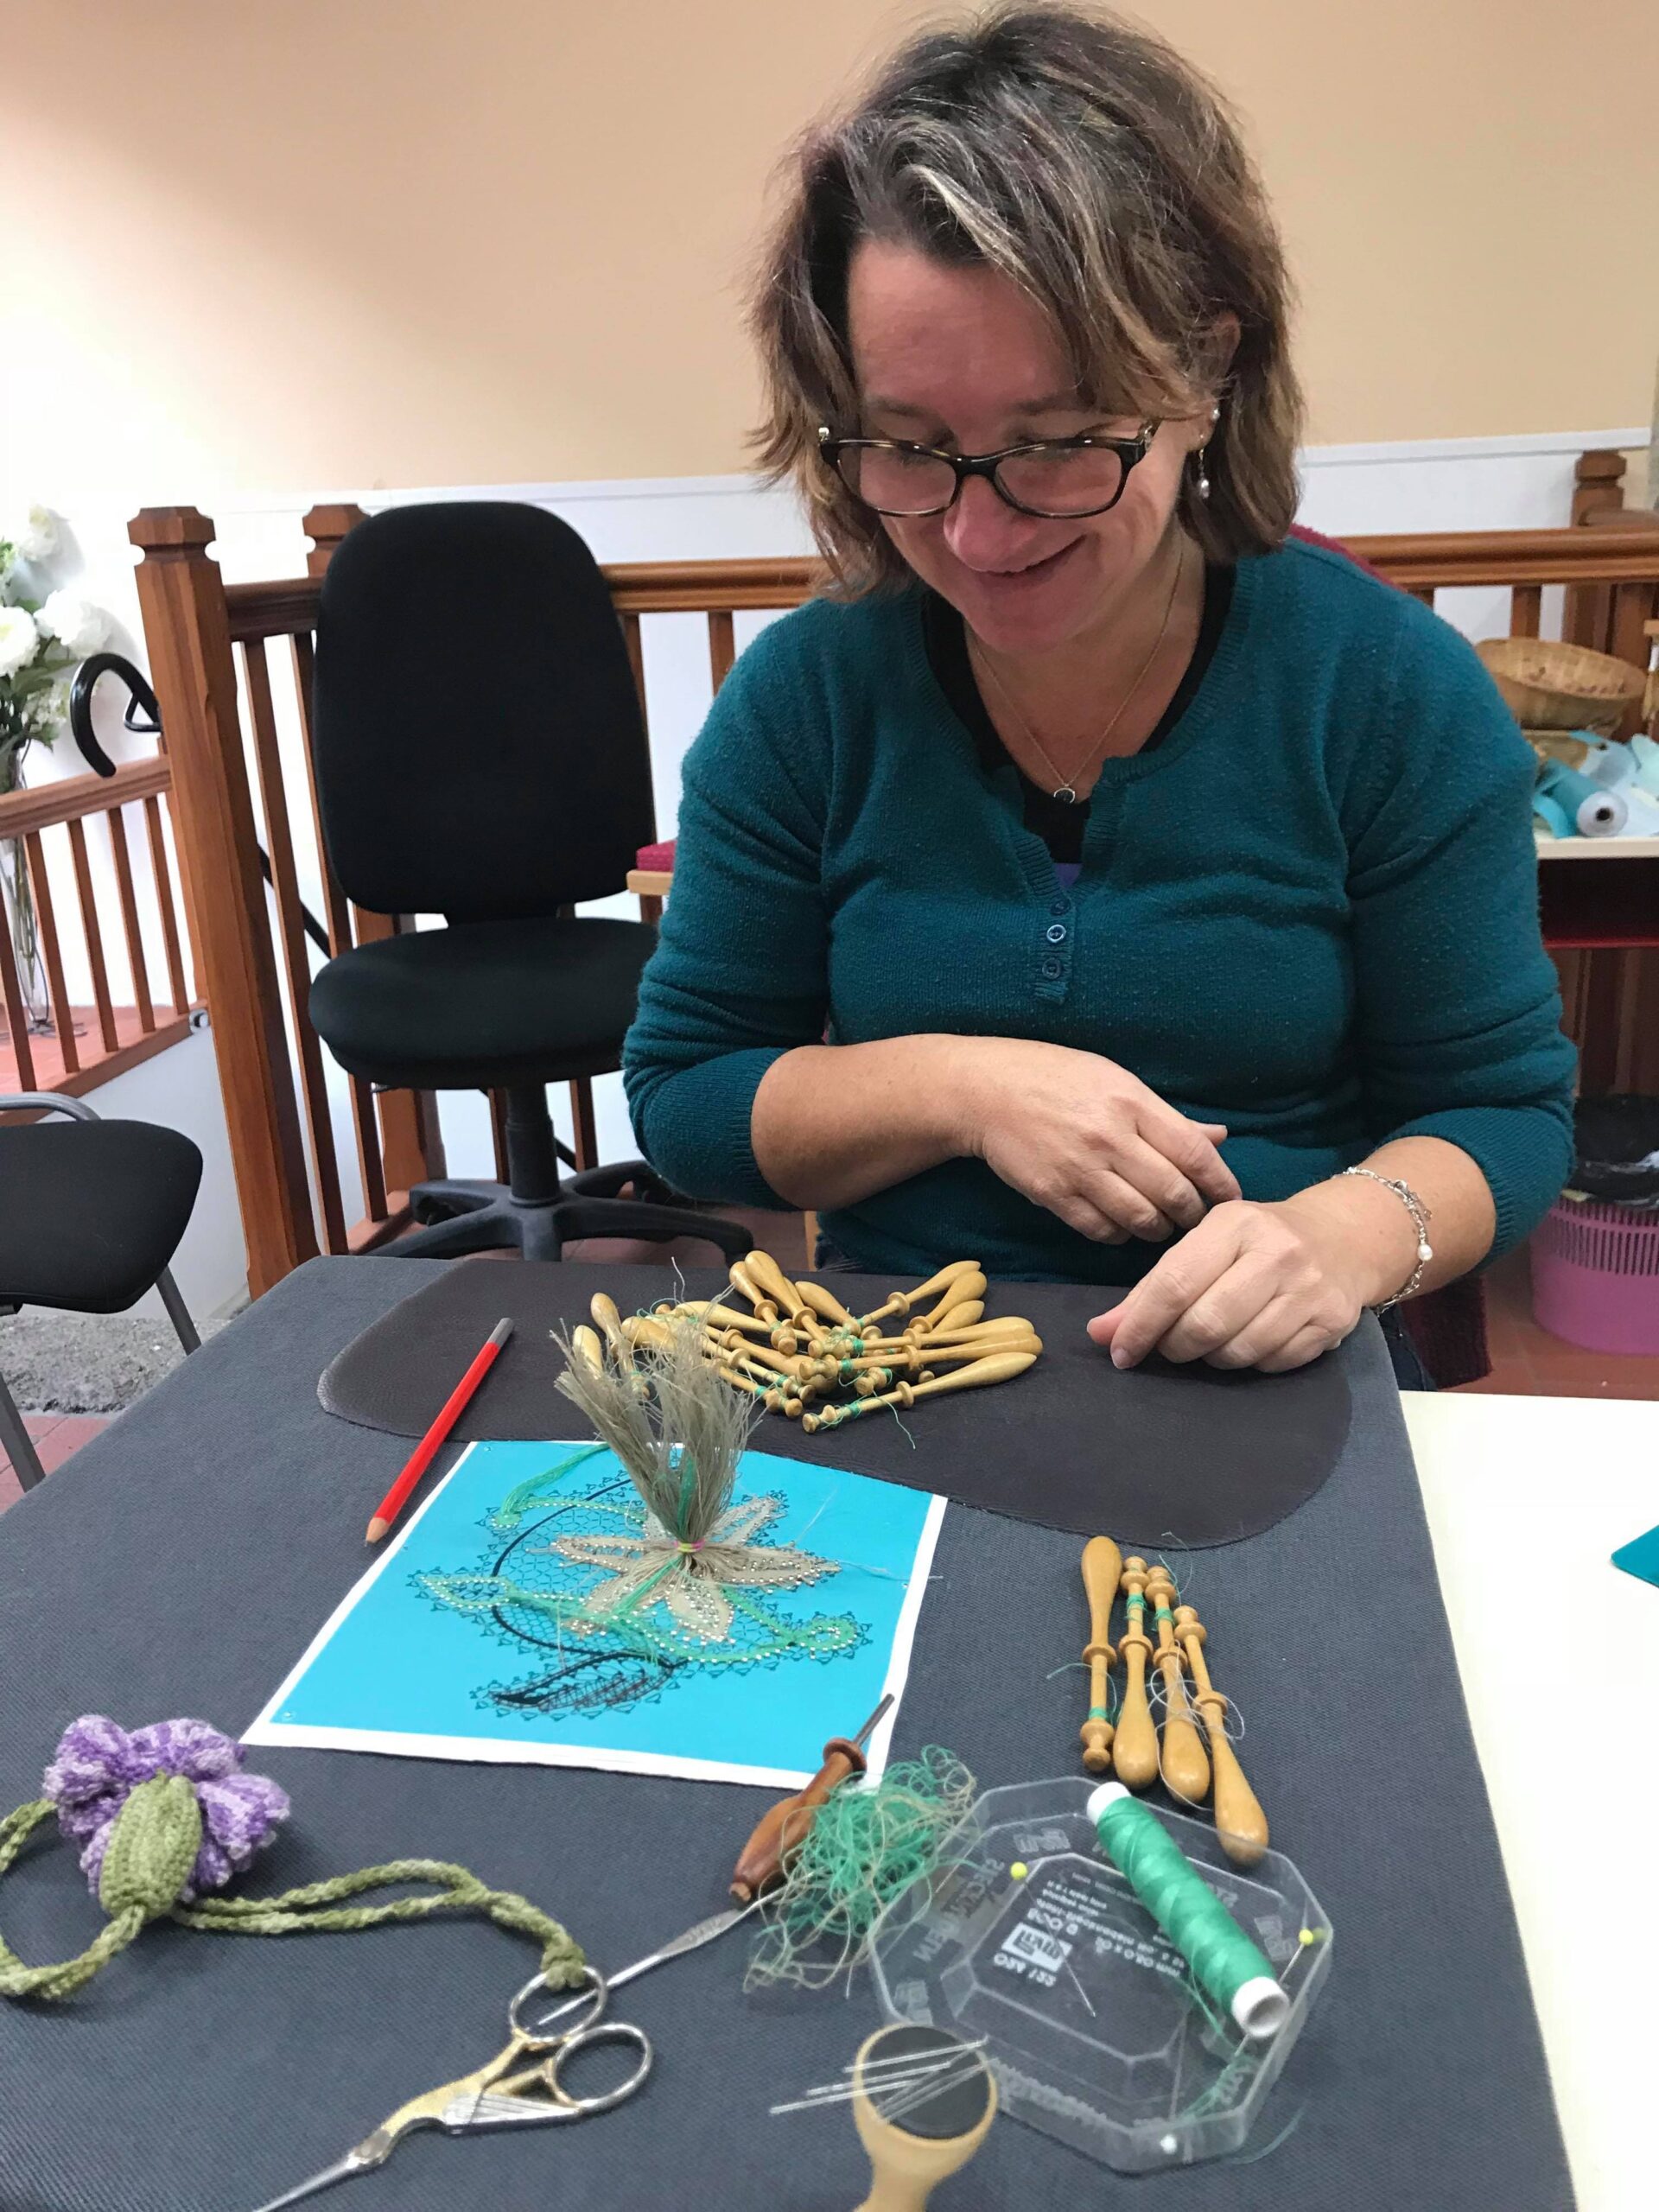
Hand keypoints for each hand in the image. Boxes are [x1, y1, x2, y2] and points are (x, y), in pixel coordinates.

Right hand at [959, 1040, 1239, 1243]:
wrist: (985, 1091)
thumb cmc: (1056, 1077)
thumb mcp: (1116, 1080)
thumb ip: (1167, 1116)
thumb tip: (1218, 1138)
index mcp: (1131, 1102)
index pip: (1193, 1152)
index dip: (1219, 1181)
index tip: (1229, 1197)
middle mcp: (1109, 1137)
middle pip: (1172, 1193)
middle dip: (1192, 1213)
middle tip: (1195, 1216)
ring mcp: (1080, 1169)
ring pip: (1140, 1219)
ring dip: (1158, 1229)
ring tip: (1161, 1224)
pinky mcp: (1053, 1195)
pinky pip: (1101, 1230)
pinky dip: (1119, 1235)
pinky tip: (1122, 1225)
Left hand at [1087, 1194, 1379, 1371]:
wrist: (1343, 1237)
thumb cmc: (1257, 1241)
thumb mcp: (1205, 1245)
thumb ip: (1152, 1288)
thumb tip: (1102, 1333)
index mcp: (1234, 1224)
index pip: (1174, 1283)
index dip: (1140, 1325)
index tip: (1120, 1352)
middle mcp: (1276, 1254)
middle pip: (1206, 1324)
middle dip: (1175, 1346)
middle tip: (1170, 1346)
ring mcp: (1309, 1289)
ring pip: (1239, 1351)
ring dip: (1212, 1359)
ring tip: (1210, 1342)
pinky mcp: (1332, 1321)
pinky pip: (1274, 1363)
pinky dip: (1252, 1363)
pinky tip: (1250, 1341)